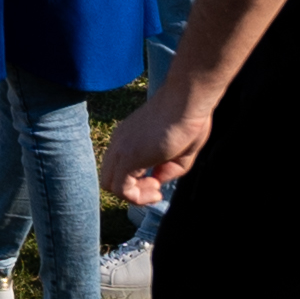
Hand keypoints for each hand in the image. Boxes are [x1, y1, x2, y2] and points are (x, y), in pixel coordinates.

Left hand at [101, 83, 210, 205]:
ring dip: (134, 196)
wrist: (188, 100)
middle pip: (110, 176)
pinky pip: (121, 189)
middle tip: (156, 187)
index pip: (118, 166)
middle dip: (132, 190)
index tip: (158, 180)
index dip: (136, 180)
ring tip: (157, 190)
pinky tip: (156, 190)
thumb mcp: (179, 151)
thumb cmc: (189, 118)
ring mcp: (120, 148)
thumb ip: (166, 168)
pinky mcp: (127, 157)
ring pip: (110, 185)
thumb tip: (157, 181)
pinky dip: (136, 197)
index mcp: (127, 136)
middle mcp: (119, 142)